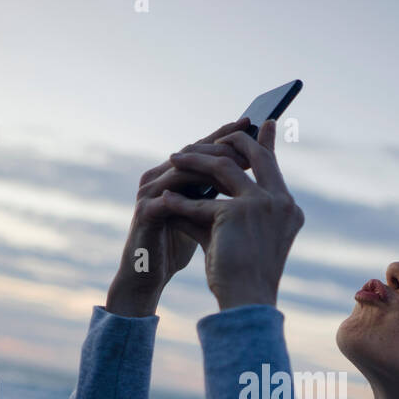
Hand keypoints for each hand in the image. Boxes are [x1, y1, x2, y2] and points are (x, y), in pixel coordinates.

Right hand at [109, 117, 253, 311]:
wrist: (148, 276)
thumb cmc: (176, 244)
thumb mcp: (204, 214)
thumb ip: (219, 193)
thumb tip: (251, 177)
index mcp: (172, 173)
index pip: (202, 147)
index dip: (226, 134)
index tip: (253, 123)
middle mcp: (158, 176)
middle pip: (193, 152)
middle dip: (222, 147)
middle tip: (249, 145)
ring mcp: (148, 193)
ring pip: (181, 171)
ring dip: (210, 168)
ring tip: (237, 168)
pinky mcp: (144, 213)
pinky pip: (169, 200)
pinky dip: (192, 198)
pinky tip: (216, 200)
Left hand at [147, 119, 303, 309]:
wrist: (247, 302)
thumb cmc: (244, 277)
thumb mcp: (236, 237)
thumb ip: (221, 210)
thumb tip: (188, 192)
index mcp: (288, 208)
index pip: (273, 166)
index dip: (262, 143)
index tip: (258, 123)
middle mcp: (281, 202)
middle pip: (254, 154)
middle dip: (227, 141)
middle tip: (206, 139)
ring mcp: (262, 205)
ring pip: (223, 167)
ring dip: (196, 160)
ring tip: (174, 158)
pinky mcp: (238, 212)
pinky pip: (202, 202)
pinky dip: (181, 204)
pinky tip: (163, 202)